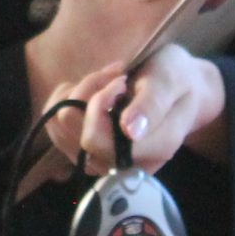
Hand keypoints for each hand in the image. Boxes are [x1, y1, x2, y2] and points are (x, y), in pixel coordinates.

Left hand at [49, 47, 229, 175]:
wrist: (179, 88)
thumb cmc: (177, 80)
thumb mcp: (170, 81)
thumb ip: (153, 105)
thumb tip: (131, 131)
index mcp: (151, 151)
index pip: (99, 141)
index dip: (100, 103)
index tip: (121, 79)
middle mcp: (123, 163)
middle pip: (73, 132)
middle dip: (89, 91)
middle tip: (116, 73)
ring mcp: (101, 159)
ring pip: (60, 126)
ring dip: (78, 92)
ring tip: (107, 78)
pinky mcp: (85, 149)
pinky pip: (55, 123)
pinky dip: (68, 96)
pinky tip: (92, 87)